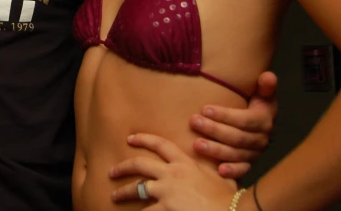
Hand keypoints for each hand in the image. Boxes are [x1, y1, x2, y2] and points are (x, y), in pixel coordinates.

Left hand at [110, 133, 236, 208]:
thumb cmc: (228, 200)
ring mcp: (166, 193)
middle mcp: (172, 175)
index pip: (160, 144)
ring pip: (137, 189)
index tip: (130, 138)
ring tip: (114, 196)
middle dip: (122, 167)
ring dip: (123, 193)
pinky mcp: (164, 210)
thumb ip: (209, 169)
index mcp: (185, 164)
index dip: (143, 139)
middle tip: (112, 171)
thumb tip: (212, 161)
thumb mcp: (219, 177)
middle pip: (139, 165)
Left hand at [190, 71, 277, 177]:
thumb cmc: (255, 105)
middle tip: (194, 122)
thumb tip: (268, 76)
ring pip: (235, 154)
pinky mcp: (249, 164)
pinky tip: (219, 171)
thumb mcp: (262, 94)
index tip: (205, 109)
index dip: (225, 115)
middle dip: (214, 130)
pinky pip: (242, 170)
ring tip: (197, 145)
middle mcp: (262, 139)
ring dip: (216, 150)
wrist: (259, 123)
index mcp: (264, 120)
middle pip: (237, 137)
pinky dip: (232, 172)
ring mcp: (255, 154)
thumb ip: (265, 86)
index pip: (244, 120)